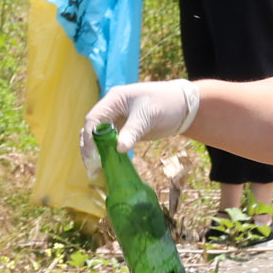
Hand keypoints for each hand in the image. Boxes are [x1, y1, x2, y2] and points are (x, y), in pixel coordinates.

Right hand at [81, 80, 200, 177]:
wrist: (184, 107)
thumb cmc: (167, 103)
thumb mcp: (149, 115)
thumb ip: (133, 130)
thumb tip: (120, 148)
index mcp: (114, 100)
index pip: (93, 119)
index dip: (89, 137)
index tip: (92, 155)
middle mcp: (111, 110)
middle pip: (91, 130)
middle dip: (88, 149)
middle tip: (92, 168)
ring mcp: (116, 121)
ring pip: (98, 138)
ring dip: (95, 154)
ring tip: (95, 172)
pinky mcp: (124, 132)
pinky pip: (109, 144)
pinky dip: (106, 154)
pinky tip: (105, 167)